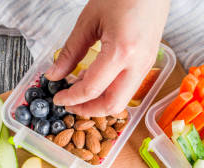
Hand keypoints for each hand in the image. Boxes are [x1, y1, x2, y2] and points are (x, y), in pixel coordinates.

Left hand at [46, 0, 169, 116]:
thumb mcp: (89, 20)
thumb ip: (70, 51)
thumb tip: (54, 74)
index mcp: (122, 52)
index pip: (92, 89)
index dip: (71, 98)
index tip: (58, 98)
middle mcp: (138, 64)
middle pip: (112, 105)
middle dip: (88, 110)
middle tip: (69, 104)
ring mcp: (147, 65)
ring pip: (122, 100)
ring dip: (99, 102)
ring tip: (80, 91)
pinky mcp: (148, 63)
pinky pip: (128, 87)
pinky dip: (110, 91)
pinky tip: (95, 80)